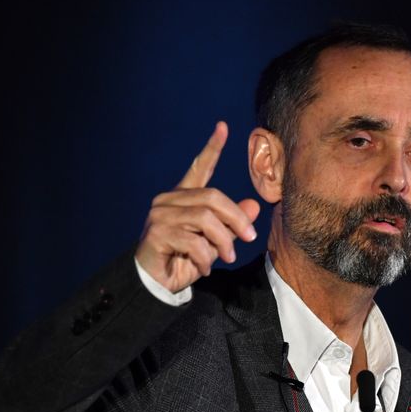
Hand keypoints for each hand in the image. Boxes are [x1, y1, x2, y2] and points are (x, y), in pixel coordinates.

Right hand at [135, 121, 260, 292]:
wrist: (156, 284)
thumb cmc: (184, 260)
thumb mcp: (215, 242)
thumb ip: (232, 224)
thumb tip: (254, 205)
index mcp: (183, 197)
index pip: (199, 167)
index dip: (212, 147)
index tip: (223, 127)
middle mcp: (169, 200)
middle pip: (213, 197)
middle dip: (236, 218)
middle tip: (250, 237)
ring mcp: (160, 215)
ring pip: (205, 219)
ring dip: (223, 241)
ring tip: (227, 258)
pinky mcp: (156, 233)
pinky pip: (192, 241)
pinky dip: (205, 257)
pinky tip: (204, 269)